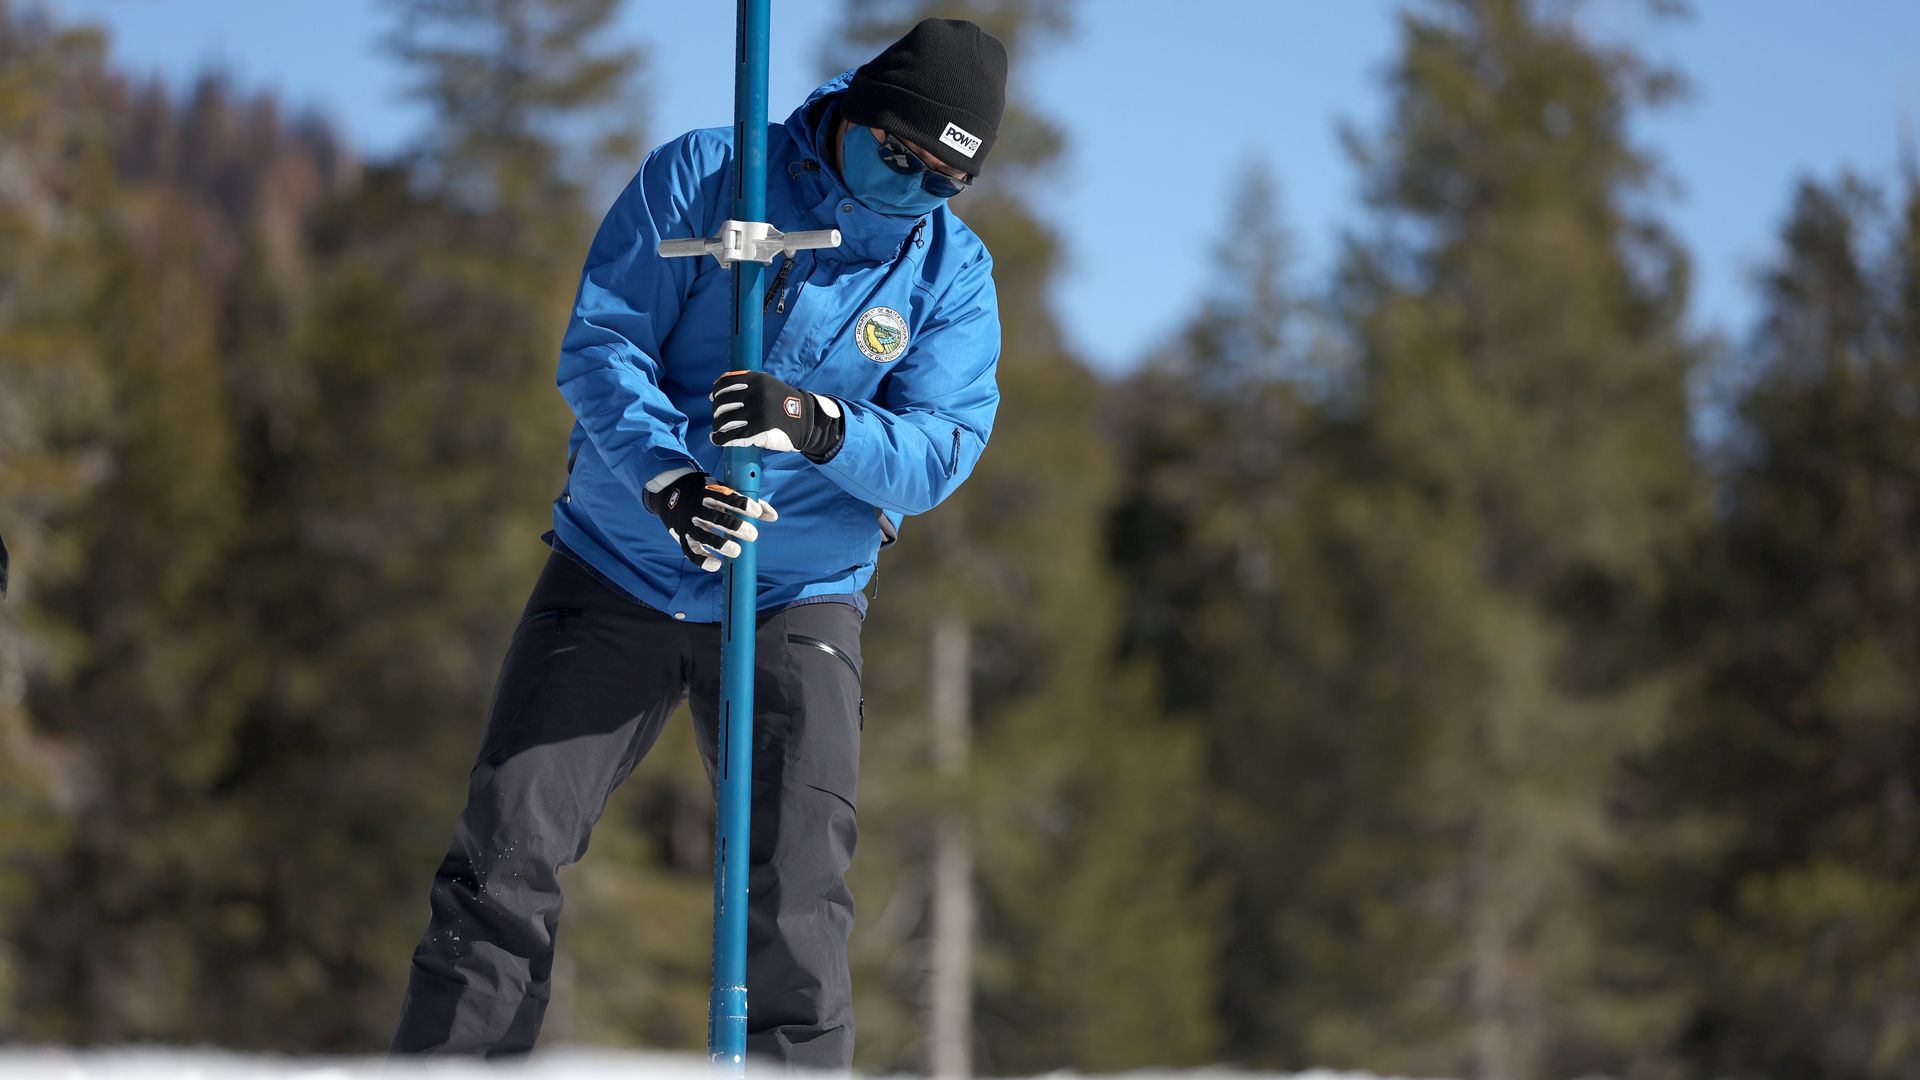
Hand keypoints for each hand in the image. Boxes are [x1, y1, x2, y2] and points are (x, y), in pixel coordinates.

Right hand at [642, 471, 778, 571]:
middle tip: (753, 536)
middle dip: (735, 527)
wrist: (670, 493)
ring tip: (737, 552)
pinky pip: (689, 550)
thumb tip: (773, 516)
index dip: (742, 504)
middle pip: (716, 518)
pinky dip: (701, 559)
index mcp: (709, 492)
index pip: (727, 497)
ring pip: (702, 535)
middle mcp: (697, 507)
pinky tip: (716, 565)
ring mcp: (688, 522)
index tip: (756, 513)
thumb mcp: (722, 491)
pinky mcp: (682, 536)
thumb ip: (748, 503)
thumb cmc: (706, 494)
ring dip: (719, 544)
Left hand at [710, 370, 843, 461]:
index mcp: (757, 380)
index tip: (714, 397)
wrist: (806, 420)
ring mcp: (756, 413)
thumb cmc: (785, 404)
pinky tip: (717, 439)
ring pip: (724, 420)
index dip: (717, 391)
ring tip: (718, 429)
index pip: (726, 382)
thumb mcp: (770, 385)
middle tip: (719, 416)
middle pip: (723, 403)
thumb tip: (722, 390)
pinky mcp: (757, 430)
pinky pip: (731, 435)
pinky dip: (720, 439)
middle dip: (717, 411)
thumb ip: (750, 385)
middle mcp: (755, 394)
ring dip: (718, 426)